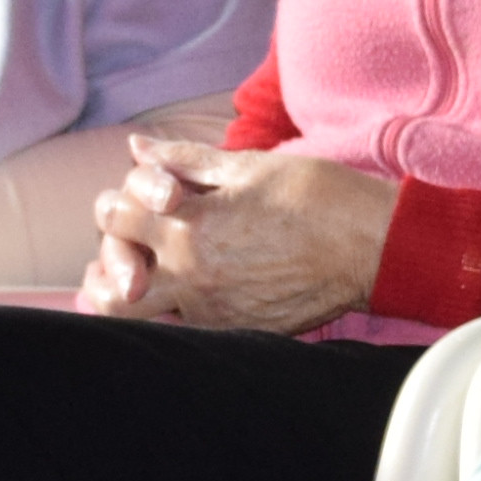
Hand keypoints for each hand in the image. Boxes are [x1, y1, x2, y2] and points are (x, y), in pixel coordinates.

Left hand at [87, 144, 393, 336]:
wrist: (373, 246)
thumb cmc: (318, 197)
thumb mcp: (249, 166)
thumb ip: (185, 160)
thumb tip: (137, 147)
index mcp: (191, 227)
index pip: (116, 219)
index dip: (118, 203)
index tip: (139, 200)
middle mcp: (192, 276)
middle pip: (110, 286)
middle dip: (107, 263)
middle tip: (128, 249)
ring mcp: (212, 312)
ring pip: (139, 321)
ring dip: (130, 299)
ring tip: (143, 280)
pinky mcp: (235, 331)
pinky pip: (182, 333)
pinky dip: (170, 315)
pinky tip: (186, 295)